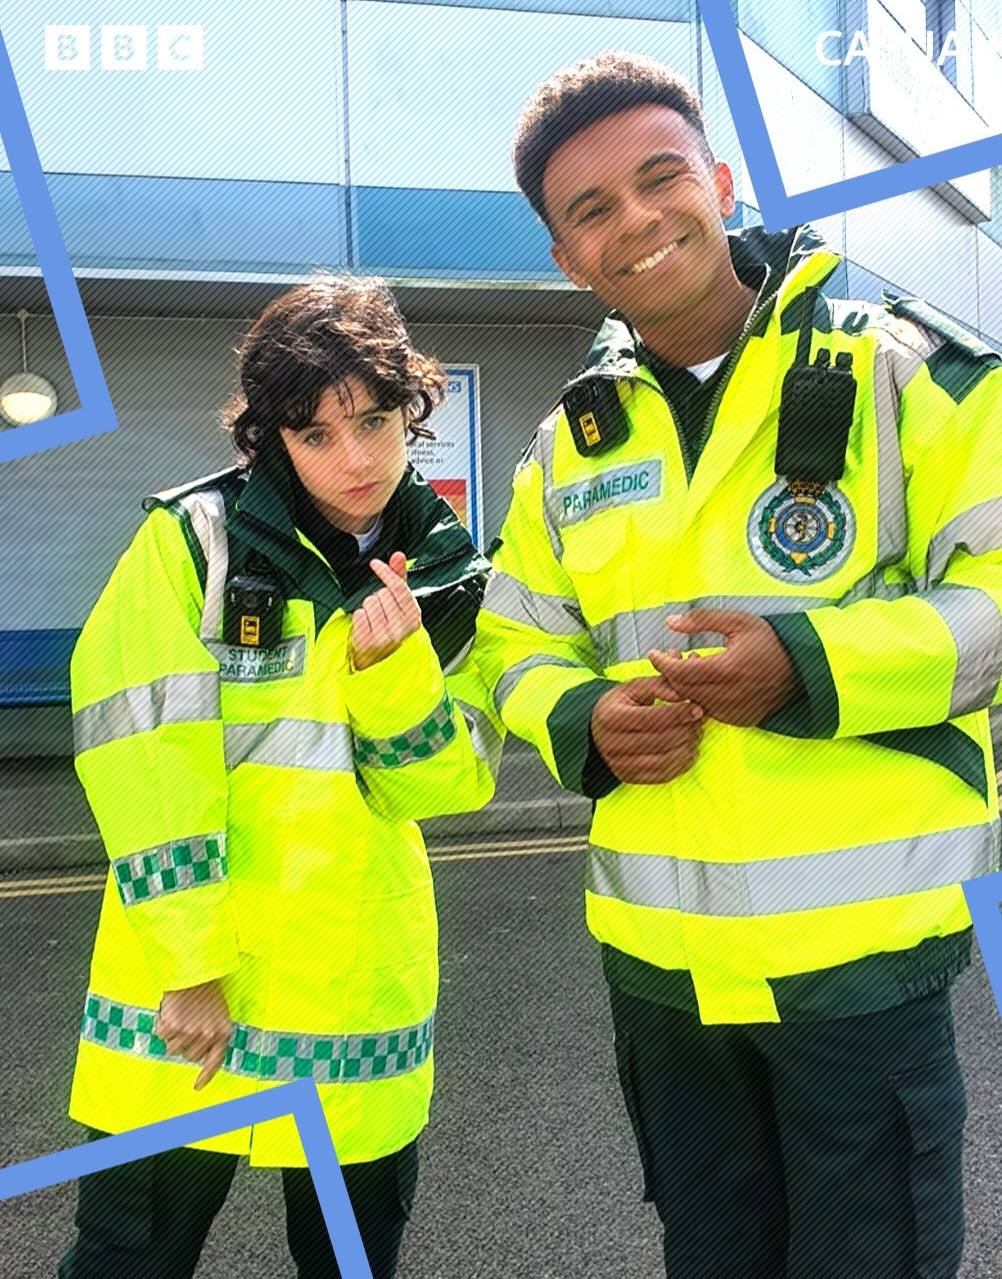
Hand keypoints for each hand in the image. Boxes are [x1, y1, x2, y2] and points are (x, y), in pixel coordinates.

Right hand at [155, 979, 232, 1090]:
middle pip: (189, 1055)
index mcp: (223, 1031)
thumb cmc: (205, 989)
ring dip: (172, 1034)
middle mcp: (209, 1035)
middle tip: (186, 1022)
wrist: (194, 969)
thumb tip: (199, 1055)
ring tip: (180, 1014)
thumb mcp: (217, 1012)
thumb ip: (211, 1032)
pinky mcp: (174, 1027)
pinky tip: (170, 1010)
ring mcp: (191, 1032)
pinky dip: (161, 1024)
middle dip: (184, 1042)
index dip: (205, 1076)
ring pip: (173, 1048)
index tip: (196, 1087)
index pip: (215, 1061)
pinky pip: (161, 1035)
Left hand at [350, 551, 421, 670]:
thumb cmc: (390, 628)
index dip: (386, 572)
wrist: (380, 659)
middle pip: (382, 593)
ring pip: (369, 602)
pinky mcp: (367, 641)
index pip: (399, 587)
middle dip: (379, 598)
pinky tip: (366, 626)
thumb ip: (400, 577)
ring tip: (375, 620)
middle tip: (382, 612)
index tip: (375, 564)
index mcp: (414, 618)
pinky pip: (359, 614)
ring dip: (369, 608)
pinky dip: (359, 617)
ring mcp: (384, 636)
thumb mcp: (400, 604)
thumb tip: (398, 555)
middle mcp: (401, 628)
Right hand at [590, 675, 703, 784]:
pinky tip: (689, 748)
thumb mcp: (632, 689)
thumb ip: (658, 686)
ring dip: (687, 746)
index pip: (652, 718)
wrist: (596, 733)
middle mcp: (612, 744)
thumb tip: (682, 694)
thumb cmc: (619, 706)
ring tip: (695, 733)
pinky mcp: (631, 778)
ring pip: (664, 760)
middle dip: (686, 730)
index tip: (697, 708)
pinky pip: (664, 774)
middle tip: (699, 720)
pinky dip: (682, 763)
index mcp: (611, 718)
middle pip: (660, 740)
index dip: (679, 713)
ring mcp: (620, 764)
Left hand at [647, 610, 799, 727]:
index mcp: (727, 669)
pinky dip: (699, 698)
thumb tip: (670, 622)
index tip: (653, 653)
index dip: (661, 663)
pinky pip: (707, 712)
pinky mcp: (737, 720)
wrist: (800, 669)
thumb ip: (701, 620)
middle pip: (681, 690)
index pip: (679, 672)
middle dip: (670, 673)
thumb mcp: (737, 621)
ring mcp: (733, 711)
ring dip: (684, 686)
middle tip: (673, 656)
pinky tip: (706, 681)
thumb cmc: (768, 642)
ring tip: (692, 665)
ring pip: (691, 703)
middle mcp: (729, 695)